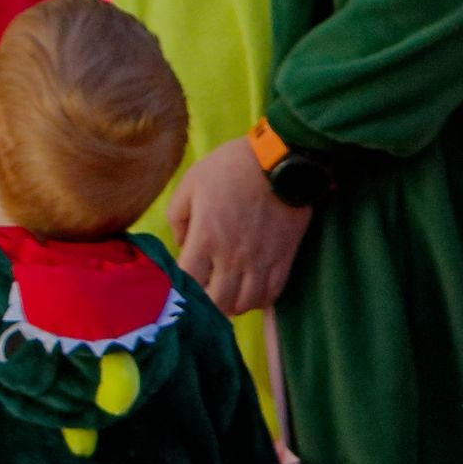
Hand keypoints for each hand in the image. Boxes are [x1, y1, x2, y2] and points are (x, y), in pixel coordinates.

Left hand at [166, 133, 311, 314]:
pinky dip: (260, 299)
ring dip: (234, 305)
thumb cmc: (231, 167)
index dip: (183, 288)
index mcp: (205, 238)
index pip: (189, 282)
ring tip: (228, 295)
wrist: (281, 158)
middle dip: (207, 304)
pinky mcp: (285, 257)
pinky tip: (252, 291)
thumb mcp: (191, 183)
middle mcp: (232, 256)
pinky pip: (273, 293)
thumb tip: (181, 243)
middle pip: (218, 302)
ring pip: (246, 303)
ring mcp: (261, 259)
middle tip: (205, 294)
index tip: (182, 283)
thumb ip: (177, 217)